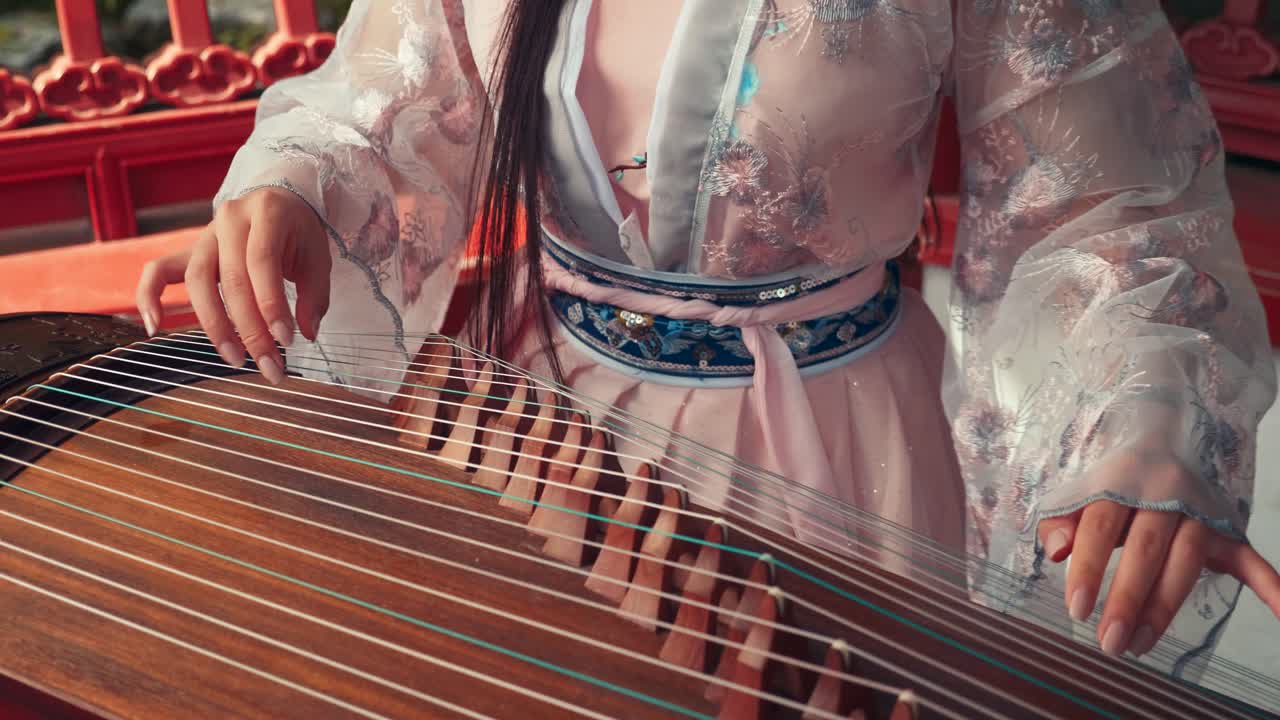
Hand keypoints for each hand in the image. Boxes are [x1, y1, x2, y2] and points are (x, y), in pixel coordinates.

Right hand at [135, 187, 330, 383]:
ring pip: (198, 281)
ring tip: (235, 359)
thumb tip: (307, 333)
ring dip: (214, 325)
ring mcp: (204, 235)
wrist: (276, 203)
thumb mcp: (318, 257)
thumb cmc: (298, 233)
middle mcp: (230, 219)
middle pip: (232, 279)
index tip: (285, 340)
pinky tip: (155, 327)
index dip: (271, 305)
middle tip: (268, 364)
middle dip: (250, 329)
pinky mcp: (188, 250)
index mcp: (267, 213)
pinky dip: (150, 297)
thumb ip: (314, 295)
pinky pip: (157, 271)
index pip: (262, 263)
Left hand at [1039, 495, 1279, 656]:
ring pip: (1186, 560)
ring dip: (1165, 605)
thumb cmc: (1113, 479)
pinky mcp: (1226, 529)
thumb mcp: (1078, 491)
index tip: (1077, 610)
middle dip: (1128, 599)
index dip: (1088, 568)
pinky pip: (1249, 558)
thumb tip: (1055, 551)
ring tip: (1141, 643)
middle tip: (1111, 642)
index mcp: (1120, 480)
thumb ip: (1060, 521)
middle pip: (1146, 549)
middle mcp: (1164, 493)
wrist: (1164, 436)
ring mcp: (1199, 511)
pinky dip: (1270, 584)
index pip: (1101, 527)